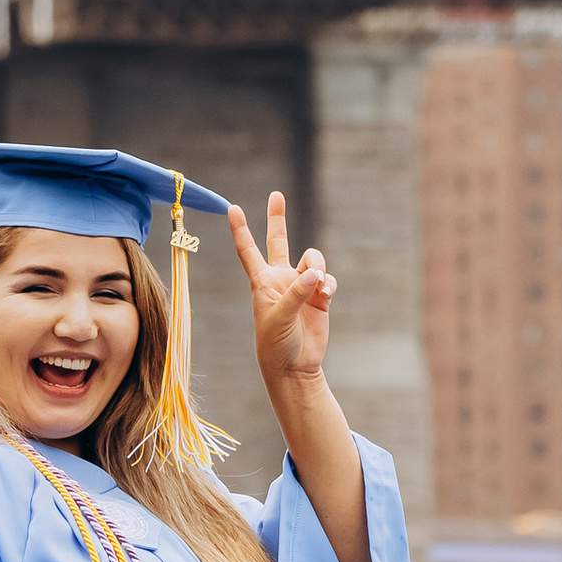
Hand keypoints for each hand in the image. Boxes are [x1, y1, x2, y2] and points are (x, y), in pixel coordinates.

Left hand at [229, 192, 335, 394]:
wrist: (294, 366)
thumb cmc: (275, 343)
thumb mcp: (279, 317)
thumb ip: (296, 293)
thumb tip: (316, 274)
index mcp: (262, 282)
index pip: (248, 251)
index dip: (240, 229)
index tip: (232, 208)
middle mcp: (281, 280)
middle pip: (278, 241)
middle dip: (277, 218)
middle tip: (276, 195)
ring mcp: (301, 287)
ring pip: (313, 260)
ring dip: (317, 267)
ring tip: (318, 285)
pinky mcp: (319, 297)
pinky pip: (327, 279)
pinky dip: (329, 283)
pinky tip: (325, 294)